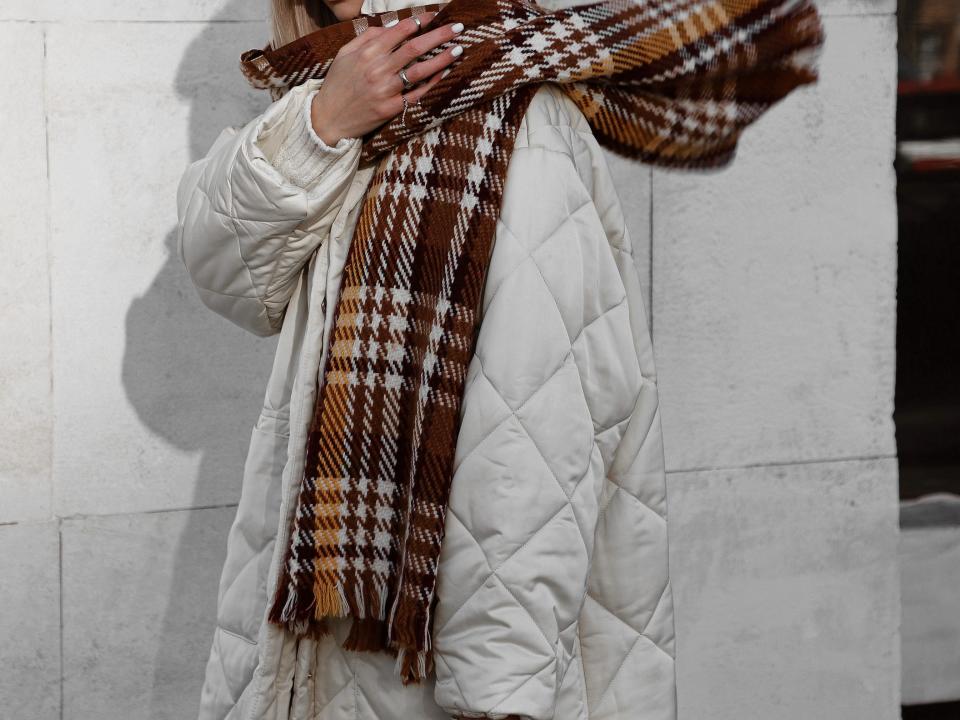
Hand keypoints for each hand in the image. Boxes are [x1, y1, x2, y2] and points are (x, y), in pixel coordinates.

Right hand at [310, 12, 463, 145]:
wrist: (328, 119)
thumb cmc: (338, 83)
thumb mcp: (345, 54)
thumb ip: (368, 37)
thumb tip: (392, 25)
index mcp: (367, 52)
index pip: (399, 31)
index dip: (419, 21)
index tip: (435, 15)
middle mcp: (378, 69)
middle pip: (414, 47)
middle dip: (439, 35)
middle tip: (457, 27)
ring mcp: (385, 90)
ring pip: (420, 70)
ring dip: (442, 58)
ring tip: (458, 49)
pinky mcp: (390, 108)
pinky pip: (417, 94)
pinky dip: (432, 83)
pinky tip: (445, 73)